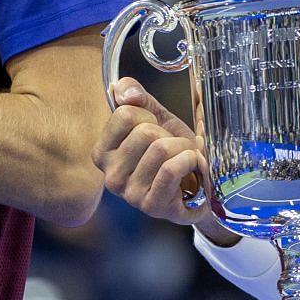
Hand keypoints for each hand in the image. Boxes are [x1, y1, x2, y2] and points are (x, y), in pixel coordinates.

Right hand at [93, 80, 233, 242]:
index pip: (124, 114)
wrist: (196, 185)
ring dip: (183, 148)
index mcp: (103, 153)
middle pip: (144, 132)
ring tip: (184, 158)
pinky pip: (171, 169)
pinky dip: (191, 160)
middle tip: (174, 148)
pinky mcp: (152, 206)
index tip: (155, 130)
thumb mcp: (153, 117)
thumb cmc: (171, 152)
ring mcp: (130, 194)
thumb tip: (127, 93)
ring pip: (161, 149)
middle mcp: (110, 176)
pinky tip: (194, 166)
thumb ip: (135, 95)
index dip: (148, 116)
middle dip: (168, 134)